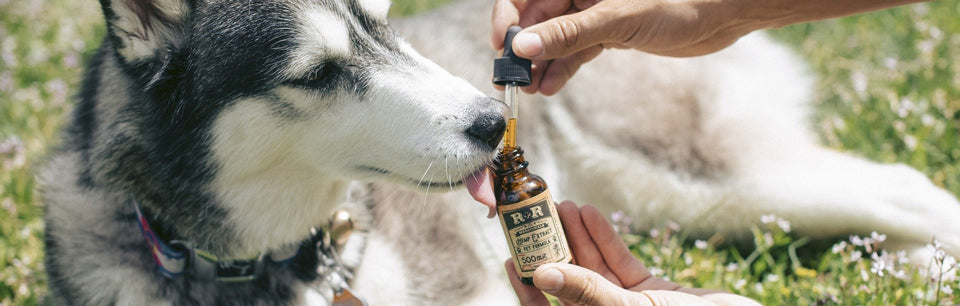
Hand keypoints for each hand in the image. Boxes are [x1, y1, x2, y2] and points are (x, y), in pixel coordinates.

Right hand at [490, 0, 750, 94]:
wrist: (724, 12)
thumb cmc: (681, 2)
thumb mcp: (619, 18)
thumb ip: (570, 32)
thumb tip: (524, 46)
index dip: (509, 17)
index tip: (503, 47)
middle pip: (538, 17)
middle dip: (523, 48)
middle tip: (512, 79)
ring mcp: (595, 10)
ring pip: (556, 36)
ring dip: (541, 62)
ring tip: (530, 89)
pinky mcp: (610, 30)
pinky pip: (577, 48)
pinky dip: (563, 67)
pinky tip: (551, 87)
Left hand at [505, 201, 759, 304]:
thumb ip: (587, 292)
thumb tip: (541, 274)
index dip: (527, 287)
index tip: (511, 258)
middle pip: (570, 282)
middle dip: (553, 249)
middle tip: (536, 218)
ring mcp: (629, 305)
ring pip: (593, 268)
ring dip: (577, 236)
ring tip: (562, 205)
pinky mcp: (651, 291)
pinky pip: (620, 263)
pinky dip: (606, 239)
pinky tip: (590, 214)